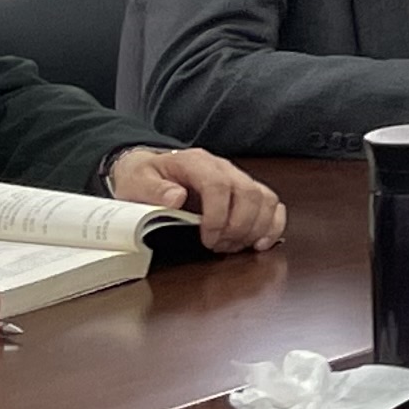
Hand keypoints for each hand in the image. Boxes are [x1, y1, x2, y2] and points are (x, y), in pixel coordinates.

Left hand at [105, 147, 287, 253]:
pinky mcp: (247, 191)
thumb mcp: (136, 181)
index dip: (218, 216)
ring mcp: (239, 178)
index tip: (208, 239)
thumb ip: (153, 190)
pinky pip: (272, 204)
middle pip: (249, 194)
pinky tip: (260, 243)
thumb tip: (176, 198)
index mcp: (197, 163)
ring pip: (265, 199)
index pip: (219, 185)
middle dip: (239, 227)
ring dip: (255, 228)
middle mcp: (224, 168)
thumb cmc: (145, 178)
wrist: (151, 170)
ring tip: (233, 246)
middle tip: (219, 246)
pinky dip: (272, 225)